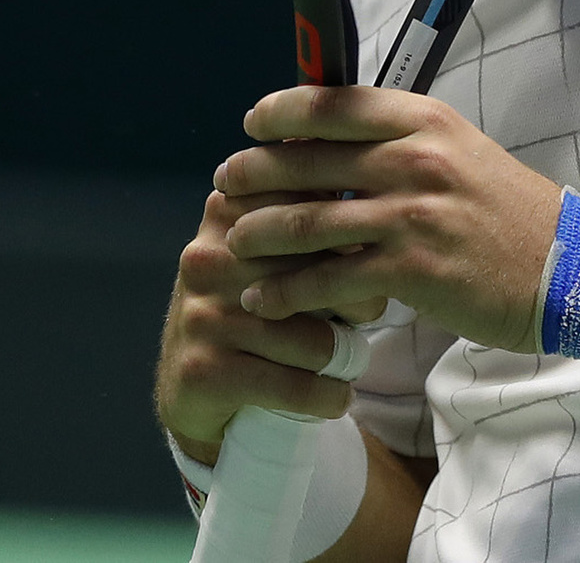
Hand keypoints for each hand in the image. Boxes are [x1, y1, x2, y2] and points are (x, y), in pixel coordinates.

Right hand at [155, 186, 384, 466]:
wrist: (191, 382)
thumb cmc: (253, 300)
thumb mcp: (271, 245)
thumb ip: (313, 205)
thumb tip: (389, 182)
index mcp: (231, 210)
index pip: (311, 207)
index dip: (354, 234)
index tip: (375, 252)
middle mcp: (211, 255)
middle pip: (318, 272)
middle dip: (358, 296)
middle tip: (372, 310)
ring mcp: (203, 312)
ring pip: (313, 338)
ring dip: (344, 356)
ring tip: (351, 358)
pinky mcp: (204, 369)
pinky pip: (292, 384)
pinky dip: (326, 396)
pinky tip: (336, 396)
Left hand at [215, 86, 561, 354]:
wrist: (564, 267)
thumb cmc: (507, 212)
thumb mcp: (459, 153)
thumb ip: (402, 143)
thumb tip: (336, 142)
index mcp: (426, 120)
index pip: (335, 102)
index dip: (282, 111)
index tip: (253, 124)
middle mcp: (416, 158)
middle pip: (310, 159)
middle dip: (255, 173)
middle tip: (226, 184)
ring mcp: (412, 214)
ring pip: (310, 220)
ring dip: (258, 233)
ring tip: (232, 242)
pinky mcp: (410, 270)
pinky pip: (329, 279)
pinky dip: (287, 290)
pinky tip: (262, 298)